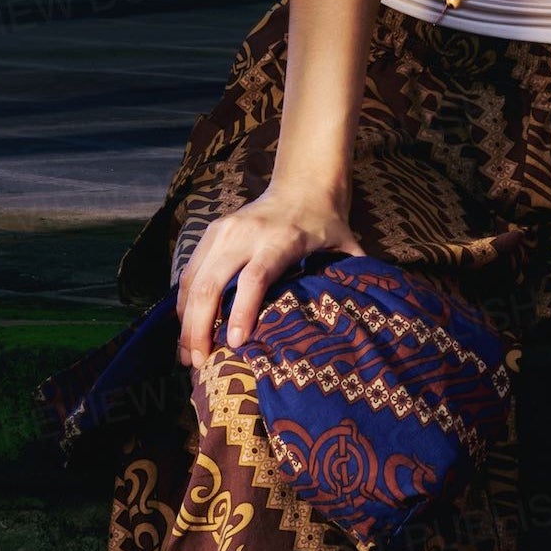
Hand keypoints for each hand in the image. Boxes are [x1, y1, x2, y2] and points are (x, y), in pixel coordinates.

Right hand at [176, 180, 364, 368]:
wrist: (304, 185)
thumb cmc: (325, 225)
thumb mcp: (345, 247)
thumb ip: (353, 277)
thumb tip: (368, 315)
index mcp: (282, 240)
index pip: (256, 278)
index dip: (242, 312)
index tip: (234, 344)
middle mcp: (247, 234)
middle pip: (212, 284)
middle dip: (200, 327)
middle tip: (200, 364)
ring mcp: (224, 231)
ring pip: (193, 280)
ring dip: (185, 321)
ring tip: (188, 356)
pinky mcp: (211, 231)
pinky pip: (188, 272)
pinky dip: (182, 303)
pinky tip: (185, 329)